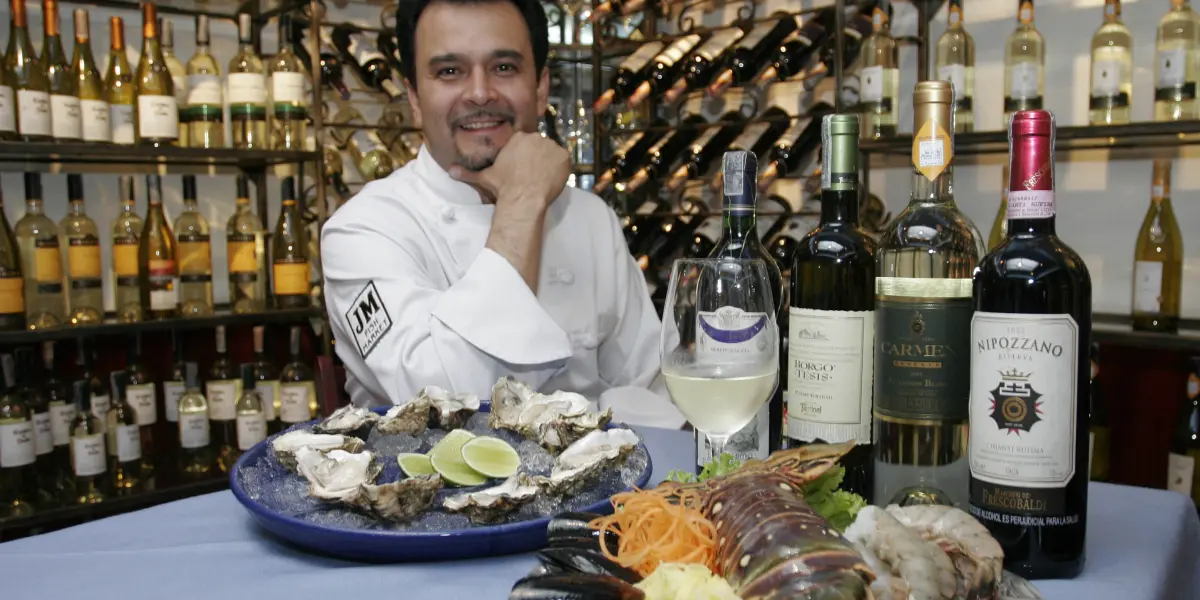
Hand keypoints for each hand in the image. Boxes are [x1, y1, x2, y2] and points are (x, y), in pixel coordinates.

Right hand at [448, 132, 570, 208]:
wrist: (523, 198)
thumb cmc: (504, 187)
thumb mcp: (484, 178)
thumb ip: (468, 173)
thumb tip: (449, 171)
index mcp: (517, 138)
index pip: (525, 144)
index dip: (525, 157)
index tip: (524, 169)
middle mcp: (534, 137)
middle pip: (539, 146)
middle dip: (537, 159)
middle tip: (533, 176)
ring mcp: (550, 145)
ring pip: (552, 153)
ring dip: (549, 163)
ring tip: (542, 179)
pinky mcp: (563, 156)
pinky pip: (564, 160)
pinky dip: (561, 169)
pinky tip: (552, 179)